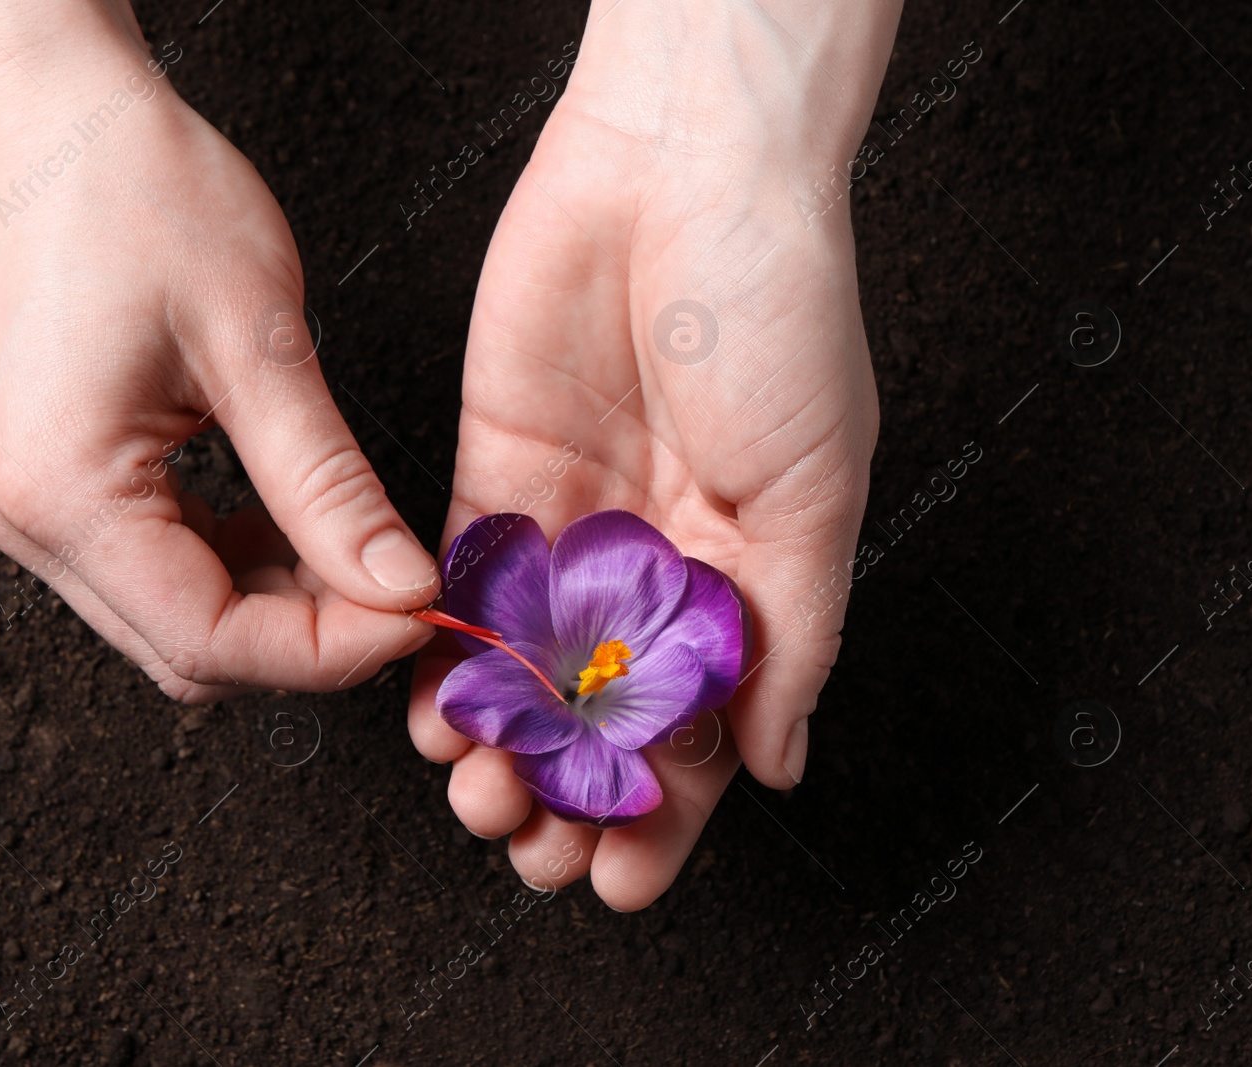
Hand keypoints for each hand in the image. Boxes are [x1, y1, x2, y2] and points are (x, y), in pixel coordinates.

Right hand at [0, 0, 438, 698]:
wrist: (51, 112)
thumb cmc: (136, 189)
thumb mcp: (256, 341)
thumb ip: (327, 485)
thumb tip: (398, 586)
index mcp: (61, 490)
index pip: (209, 639)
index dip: (326, 650)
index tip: (417, 614)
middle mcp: (26, 518)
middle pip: (187, 648)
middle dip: (306, 638)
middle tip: (399, 585)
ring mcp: (29, 504)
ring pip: (174, 618)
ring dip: (275, 604)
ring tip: (358, 548)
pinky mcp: (51, 479)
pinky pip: (155, 564)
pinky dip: (235, 562)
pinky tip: (294, 521)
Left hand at [409, 0, 899, 907]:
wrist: (683, 173)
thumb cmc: (781, 312)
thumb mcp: (817, 492)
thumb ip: (794, 635)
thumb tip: (778, 763)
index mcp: (748, 577)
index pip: (703, 731)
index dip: (663, 815)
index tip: (620, 880)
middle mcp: (657, 564)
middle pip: (603, 716)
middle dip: (566, 793)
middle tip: (530, 845)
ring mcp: (574, 524)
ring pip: (525, 671)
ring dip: (499, 743)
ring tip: (478, 792)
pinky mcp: (495, 475)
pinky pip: (464, 590)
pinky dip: (445, 656)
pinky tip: (434, 711)